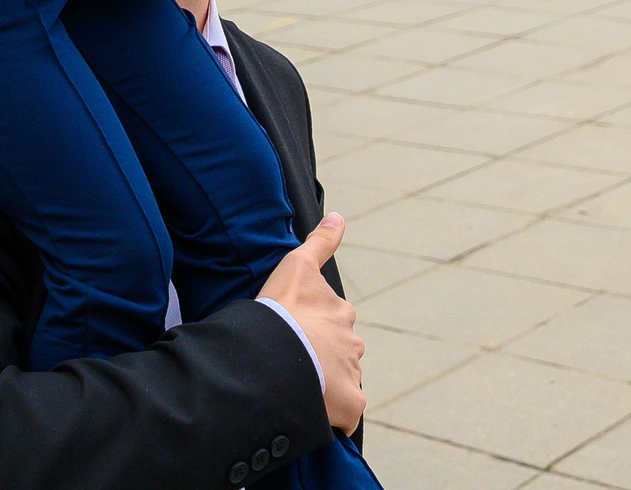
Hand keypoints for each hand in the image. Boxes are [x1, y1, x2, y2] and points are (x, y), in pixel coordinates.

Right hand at [257, 215, 363, 434]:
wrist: (277, 352)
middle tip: (291, 364)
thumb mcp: (297, 266)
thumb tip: (339, 216)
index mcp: (341, 313)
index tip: (291, 336)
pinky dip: (332, 414)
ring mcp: (353, 374)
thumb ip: (320, 242)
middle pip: (338, 354)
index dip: (309, 331)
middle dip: (320, 360)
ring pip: (339, 382)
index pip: (331, 324)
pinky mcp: (351, 403)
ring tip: (295, 388)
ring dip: (323, 386)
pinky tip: (310, 410)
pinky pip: (345, 412)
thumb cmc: (283, 308)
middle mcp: (353, 343)